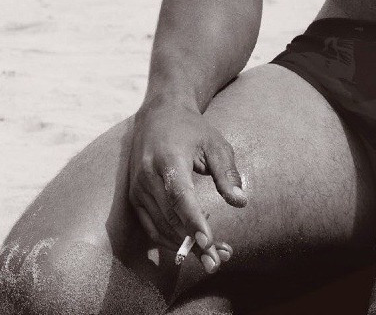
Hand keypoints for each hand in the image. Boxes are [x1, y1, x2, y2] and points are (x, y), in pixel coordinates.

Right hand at [128, 99, 248, 272]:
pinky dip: (171, 240)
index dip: (193, 221)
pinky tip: (192, 243)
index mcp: (169, 159)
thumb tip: (241, 202)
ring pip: (160, 228)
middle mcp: (148, 176)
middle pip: (171, 218)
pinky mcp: (135, 198)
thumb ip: (227, 173)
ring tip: (213, 256)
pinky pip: (152, 228)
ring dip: (184, 246)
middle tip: (219, 261)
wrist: (159, 114)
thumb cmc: (192, 130)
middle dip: (194, 243)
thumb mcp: (215, 144)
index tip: (208, 243)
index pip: (180, 196)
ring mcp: (138, 189)